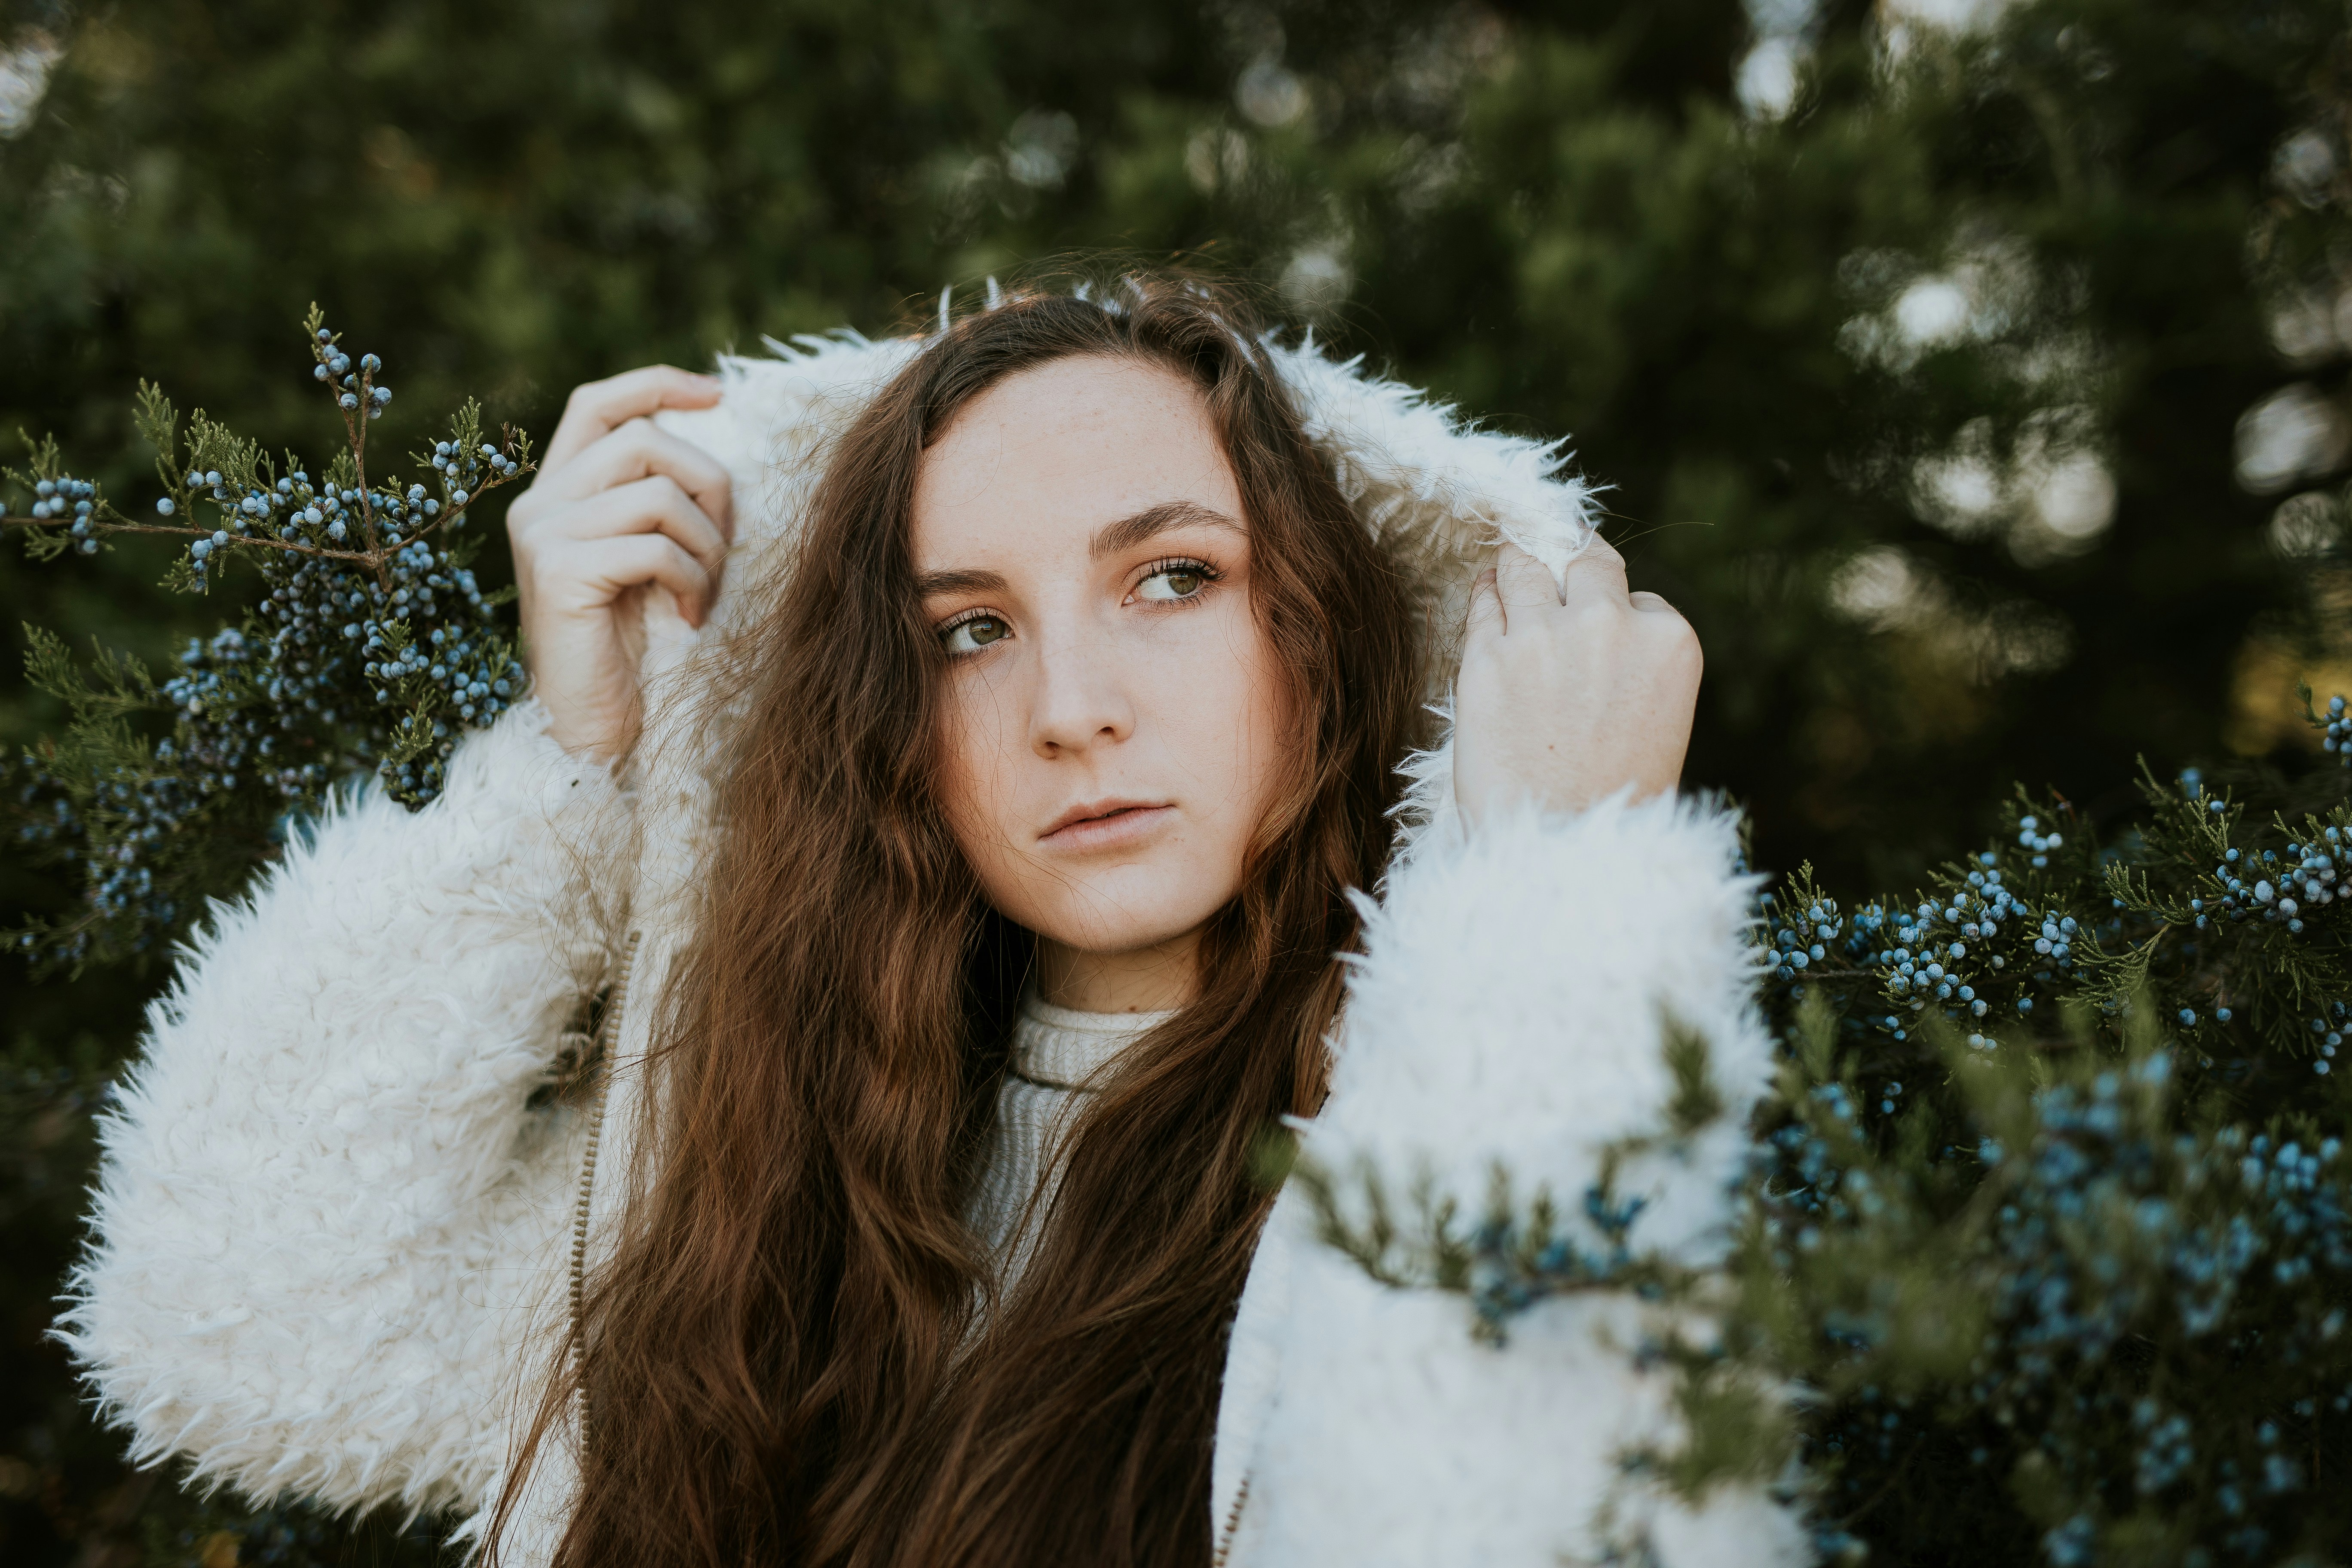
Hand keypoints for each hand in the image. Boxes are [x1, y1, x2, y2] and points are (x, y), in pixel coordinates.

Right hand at [507, 367, 733, 762]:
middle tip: (722, 548)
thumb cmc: (631, 651)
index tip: (717, 394)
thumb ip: (657, 505)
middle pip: (646, 439)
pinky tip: (688, 619)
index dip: (656, 384)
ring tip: (704, 592)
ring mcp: (541, 535)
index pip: (598, 403)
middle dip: (709, 486)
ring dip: (706, 545)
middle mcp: (537, 504)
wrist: (592, 730)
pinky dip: (691, 583)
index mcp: (557, 492)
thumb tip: (717, 451)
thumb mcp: (648, 563)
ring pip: (658, 494)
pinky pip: (655, 548)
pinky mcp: (557, 572)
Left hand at [1452, 538, 1700, 827]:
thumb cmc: (1612, 801)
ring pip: (1523, 564)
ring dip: (1516, 567)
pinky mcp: (1485, 659)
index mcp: (1669, 642)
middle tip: (1547, 563)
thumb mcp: (1657, 722)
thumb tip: (1594, 615)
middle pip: (1582, 556)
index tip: (1595, 632)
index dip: (1613, 612)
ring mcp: (1543, 638)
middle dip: (1566, 559)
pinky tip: (1485, 599)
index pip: (1637, 596)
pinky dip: (1484, 597)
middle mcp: (1608, 626)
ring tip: (1508, 574)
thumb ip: (1632, 662)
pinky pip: (1482, 602)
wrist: (1562, 854)